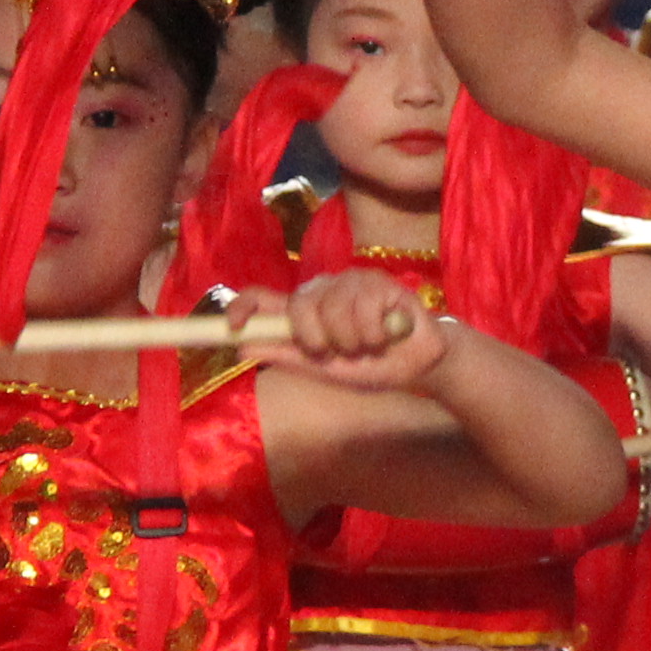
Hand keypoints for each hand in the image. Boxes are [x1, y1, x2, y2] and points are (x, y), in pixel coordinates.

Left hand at [256, 266, 449, 386]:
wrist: (418, 364)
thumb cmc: (370, 364)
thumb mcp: (324, 369)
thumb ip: (286, 355)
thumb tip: (241, 346)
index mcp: (302, 312)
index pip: (261, 297)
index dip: (241, 306)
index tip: (231, 326)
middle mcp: (321, 291)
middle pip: (298, 305)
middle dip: (316, 339)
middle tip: (335, 353)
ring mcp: (349, 281)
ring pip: (333, 309)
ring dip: (352, 341)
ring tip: (368, 346)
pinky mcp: (378, 280)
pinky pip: (365, 307)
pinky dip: (374, 334)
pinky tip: (385, 336)